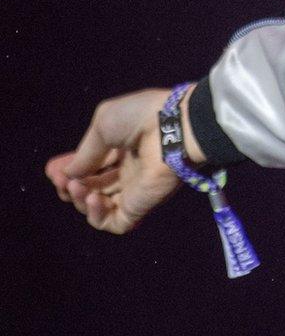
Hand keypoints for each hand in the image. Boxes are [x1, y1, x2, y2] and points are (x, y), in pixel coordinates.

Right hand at [46, 87, 186, 234]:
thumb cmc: (141, 118)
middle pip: (90, 187)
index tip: (53, 168)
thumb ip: (84, 153)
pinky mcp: (140, 206)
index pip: (90, 165)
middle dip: (69, 184)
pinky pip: (113, 222)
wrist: (174, 128)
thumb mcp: (103, 125)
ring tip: (76, 185)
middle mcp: (127, 170)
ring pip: (97, 206)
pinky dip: (97, 215)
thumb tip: (70, 174)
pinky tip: (93, 198)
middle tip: (61, 178)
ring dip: (79, 199)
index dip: (69, 169)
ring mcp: (134, 190)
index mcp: (122, 147)